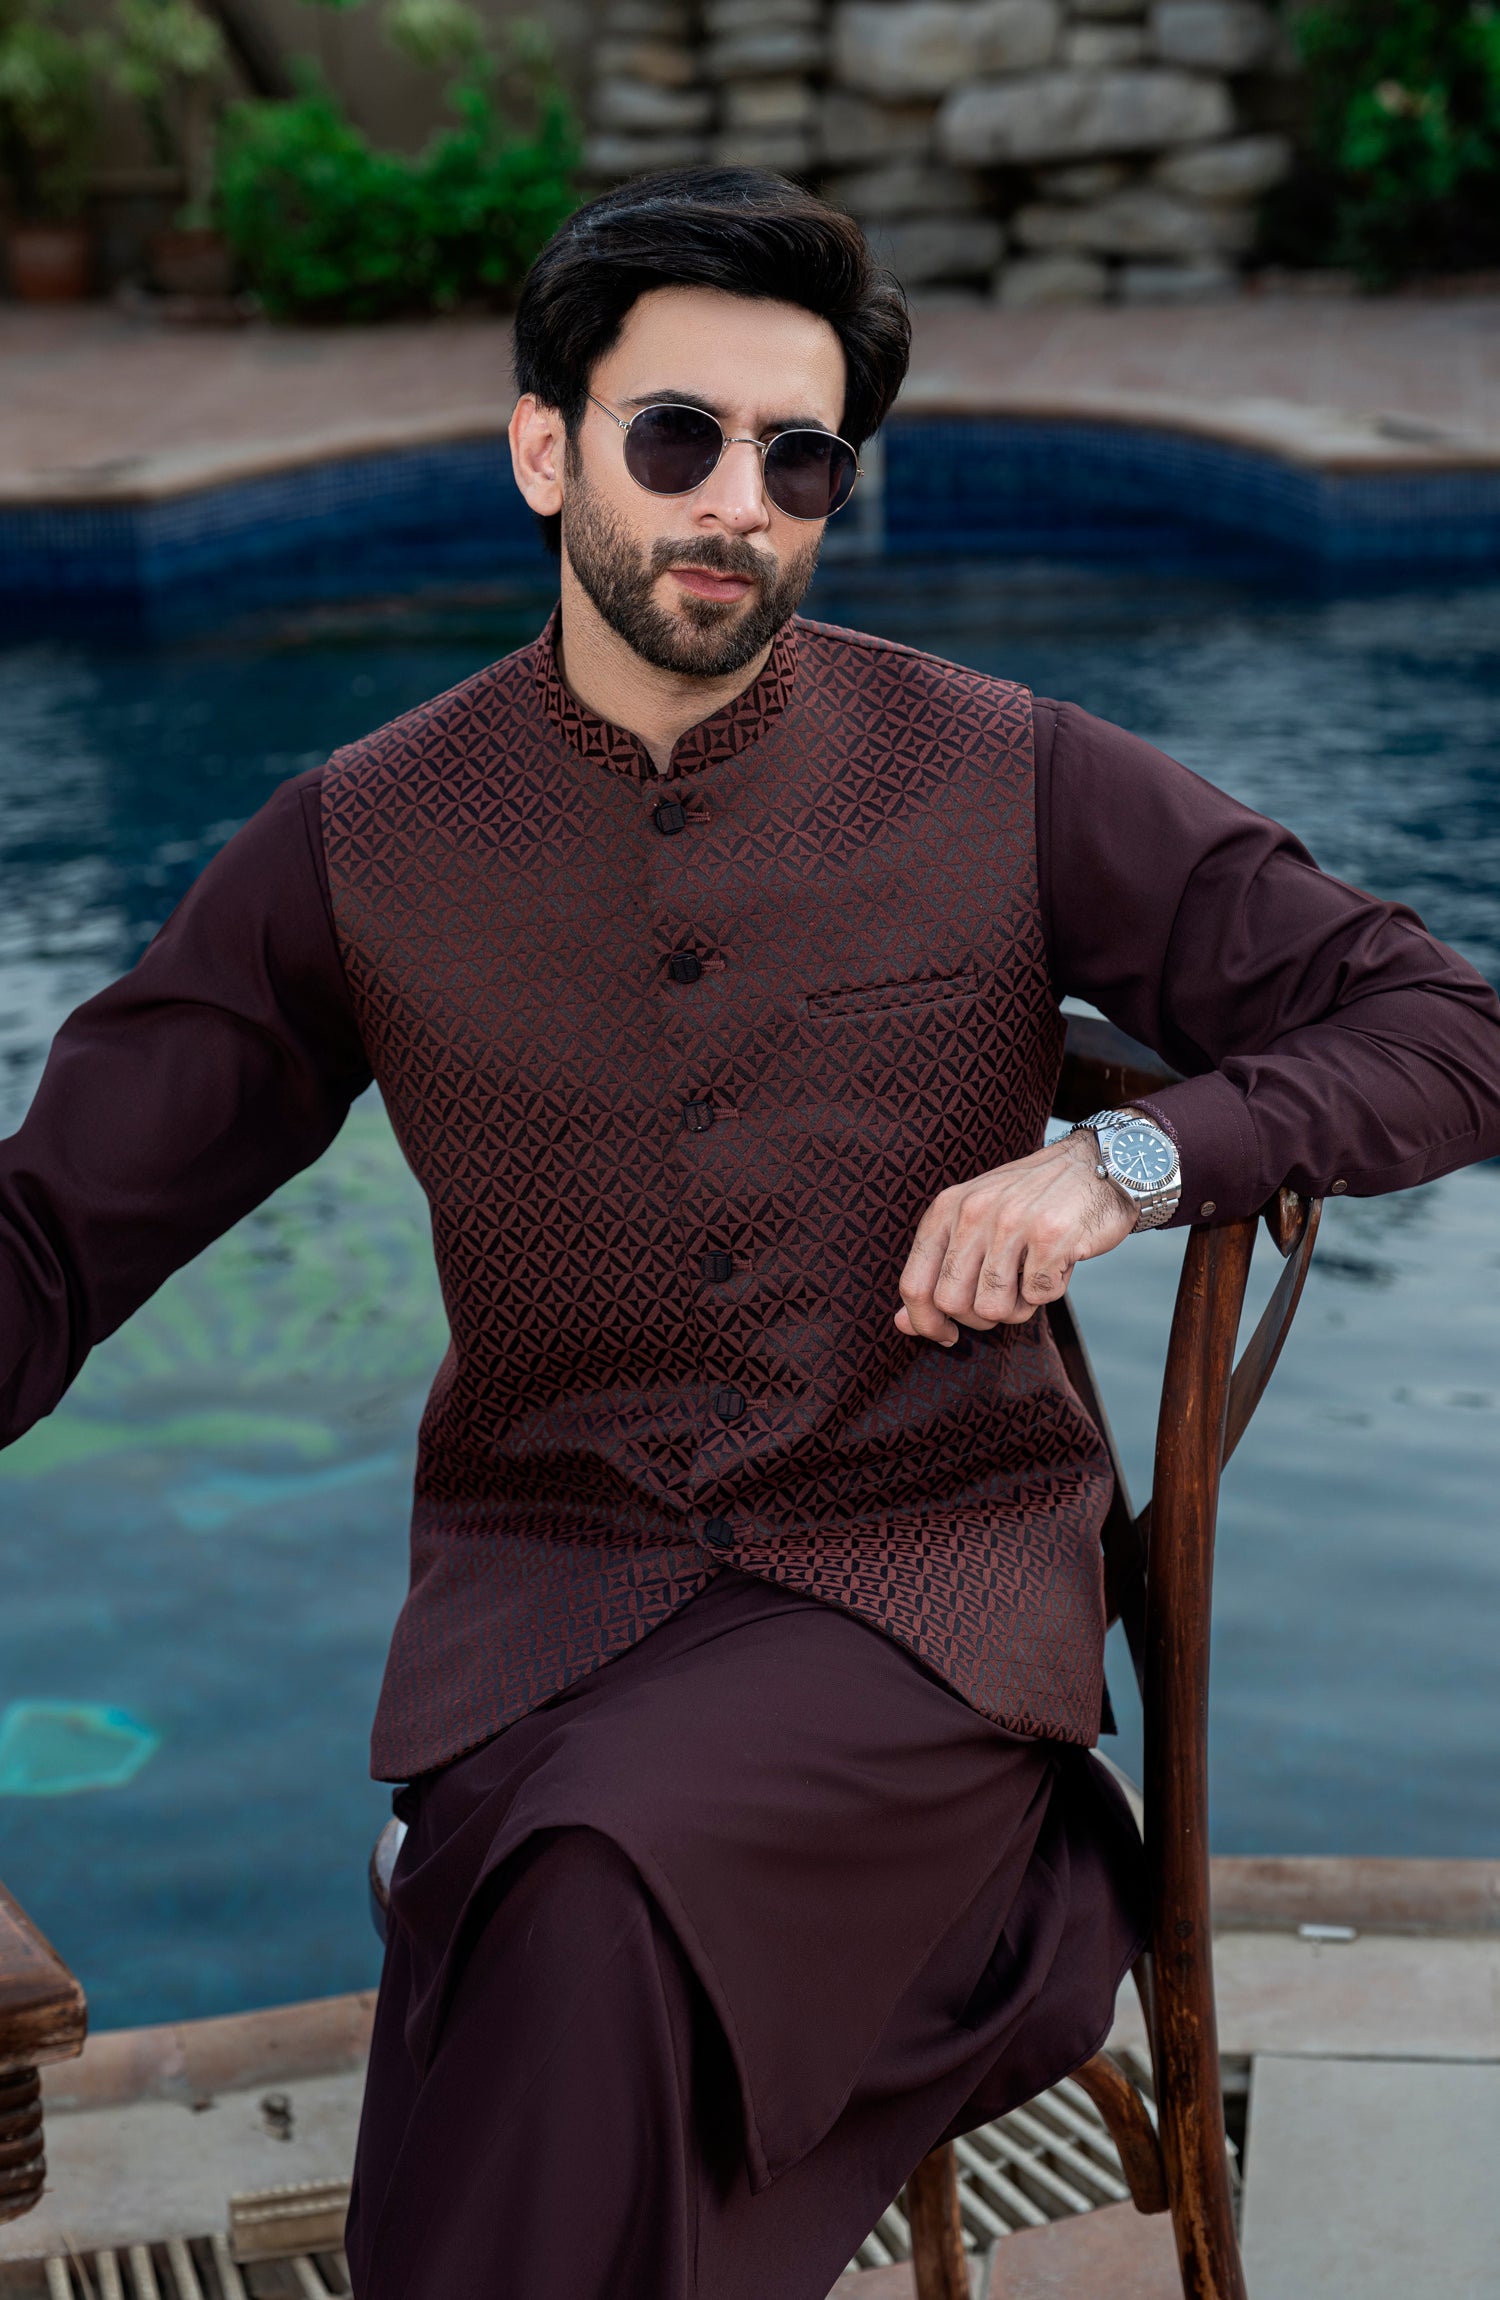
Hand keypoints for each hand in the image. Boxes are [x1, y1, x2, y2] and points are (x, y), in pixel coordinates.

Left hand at [895, 1131, 1135, 1342]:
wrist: (1098, 1164)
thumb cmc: (1031, 1202)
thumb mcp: (975, 1220)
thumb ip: (940, 1268)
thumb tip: (901, 1325)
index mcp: (947, 1208)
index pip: (914, 1284)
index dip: (925, 1322)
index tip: (946, 1334)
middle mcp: (973, 1213)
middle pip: (952, 1303)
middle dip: (977, 1317)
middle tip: (1003, 1299)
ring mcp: (1012, 1224)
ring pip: (993, 1308)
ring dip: (1017, 1308)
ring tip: (1031, 1280)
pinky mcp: (1051, 1237)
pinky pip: (1038, 1297)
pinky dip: (1050, 1291)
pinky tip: (1058, 1263)